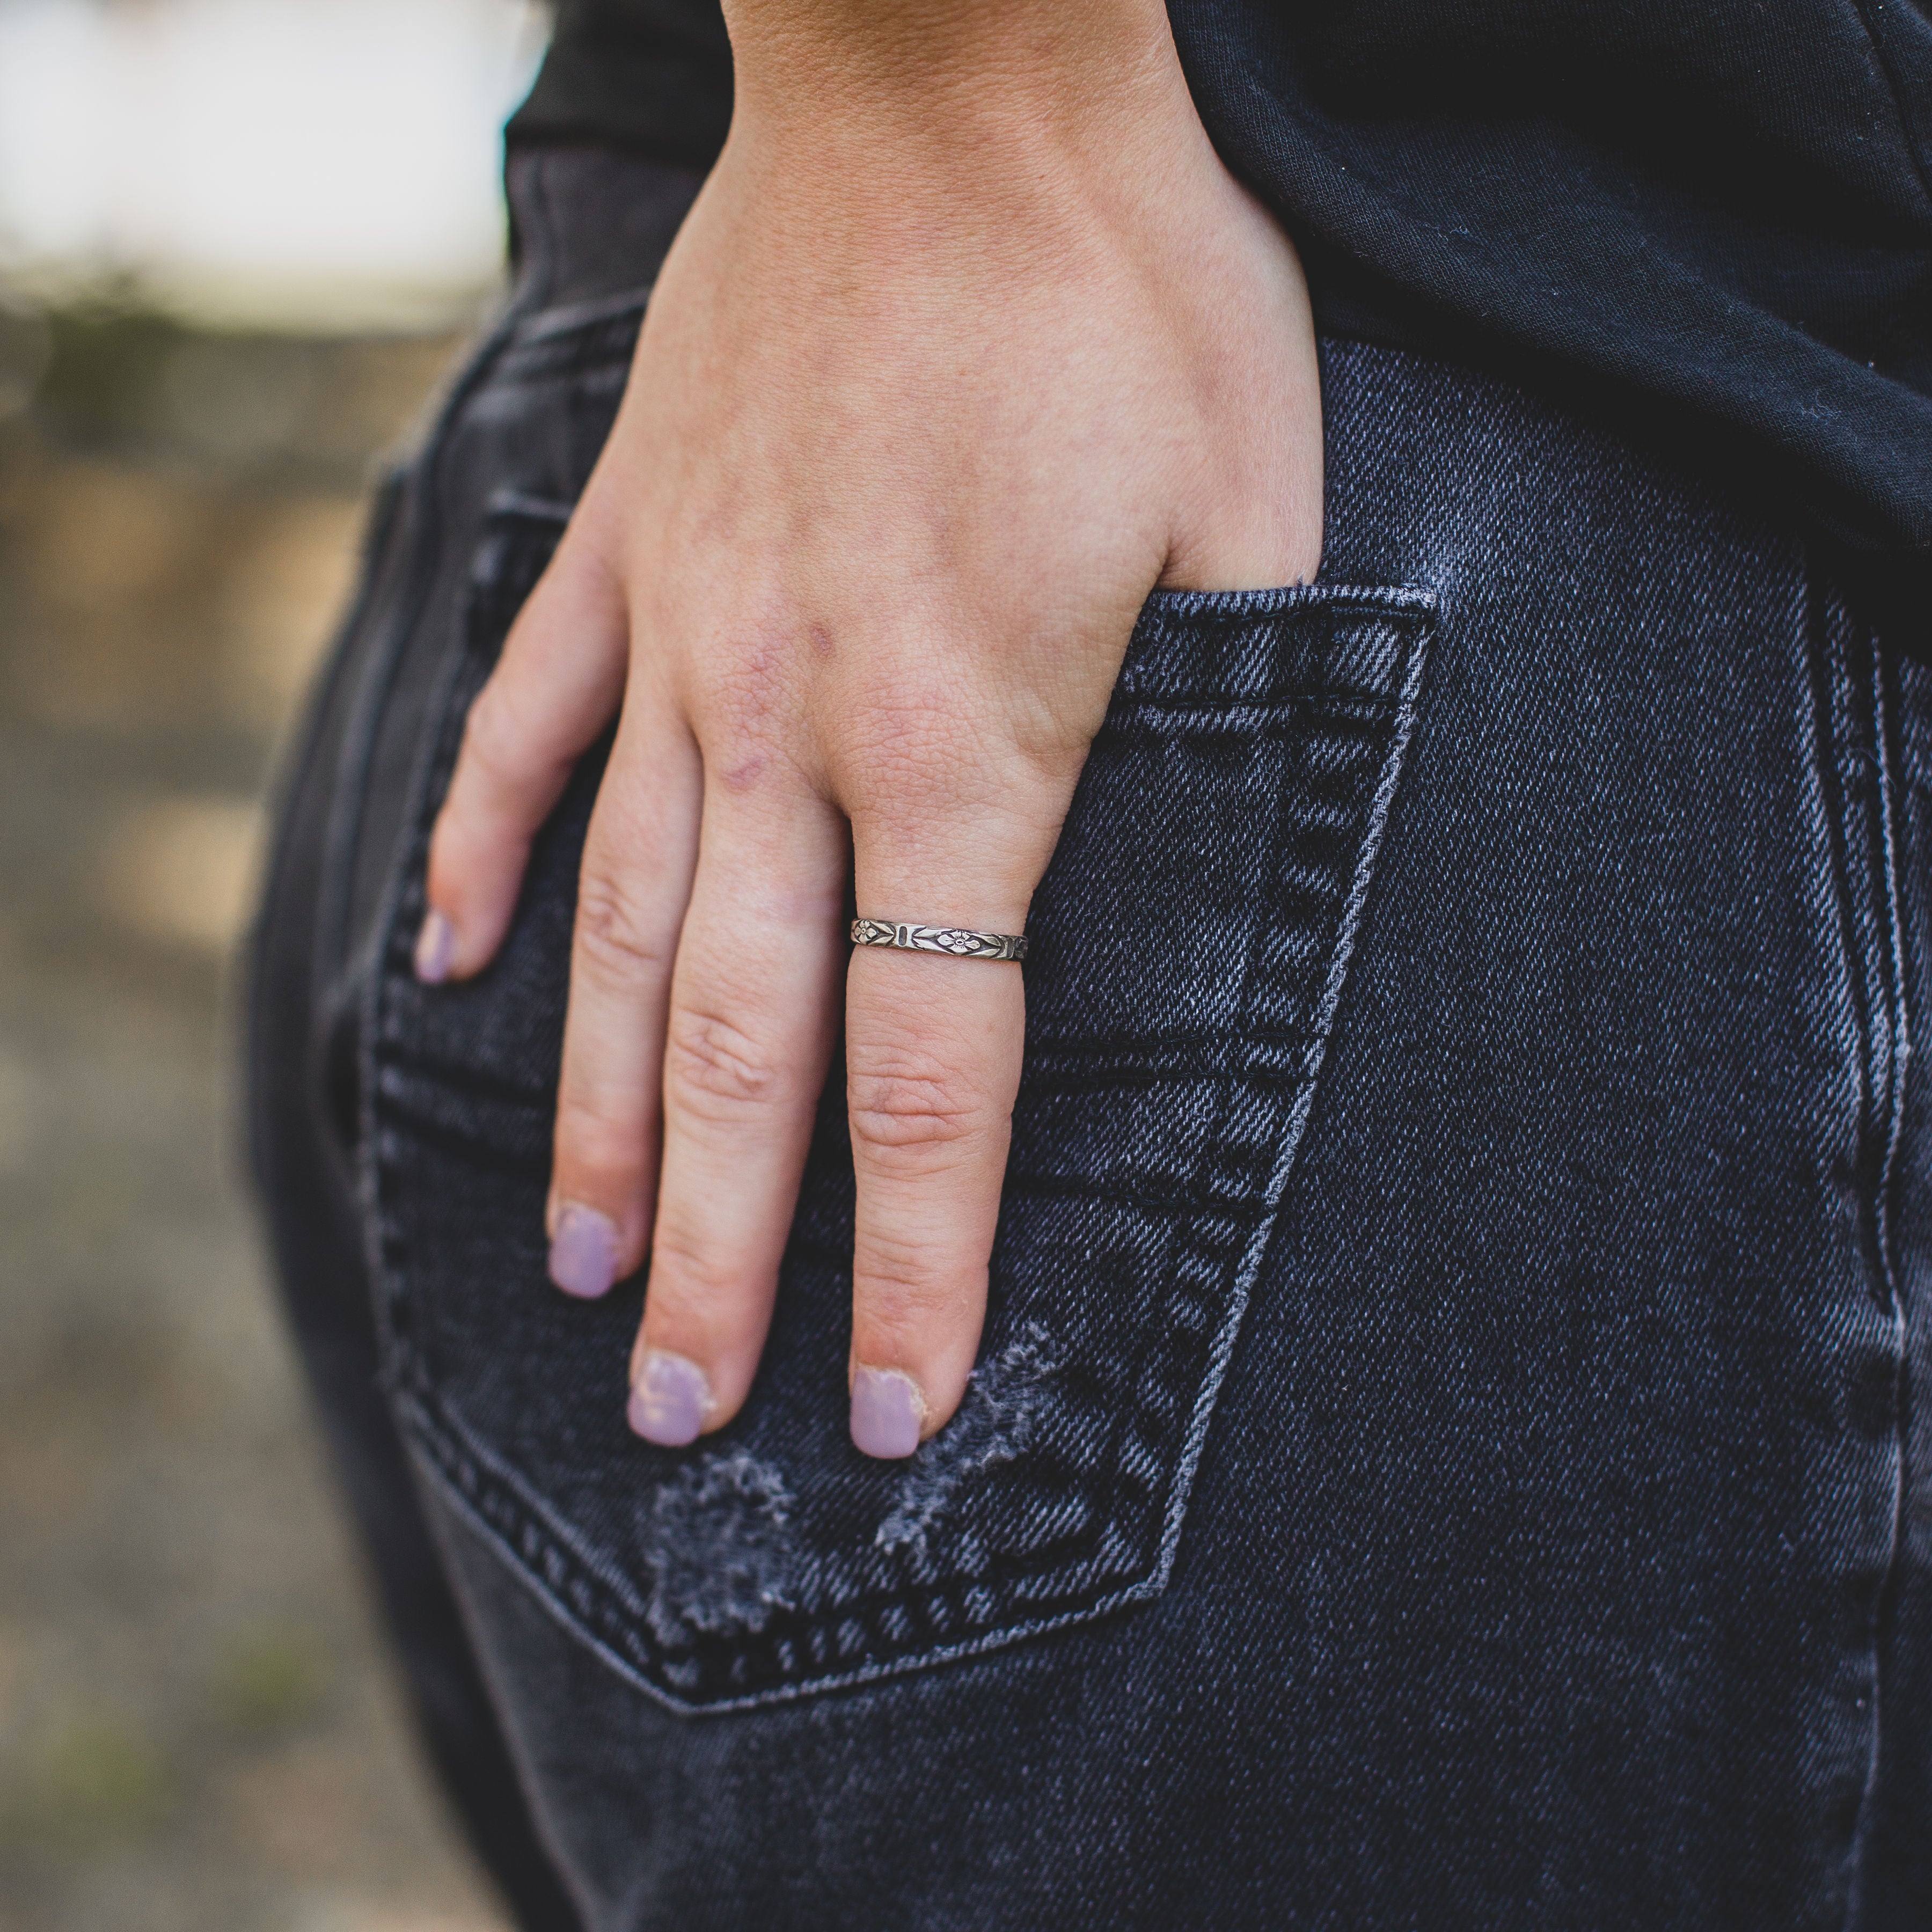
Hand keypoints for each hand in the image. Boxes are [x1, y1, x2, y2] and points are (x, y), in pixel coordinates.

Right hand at [415, 0, 1322, 1455]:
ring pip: (623, 929)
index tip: (891, 1405)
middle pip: (753, 1048)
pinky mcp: (626, 545)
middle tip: (690, 1412)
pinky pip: (533, 729)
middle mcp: (796, 720)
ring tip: (583, 1267)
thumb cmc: (1132, 278)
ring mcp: (686, 634)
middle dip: (731, 1251)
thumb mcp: (1254, 501)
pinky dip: (482, 853)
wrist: (959, 65)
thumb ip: (1222, 708)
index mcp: (969, 736)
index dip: (919, 1258)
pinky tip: (443, 967)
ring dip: (598, 1116)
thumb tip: (1208, 856)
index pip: (940, 1067)